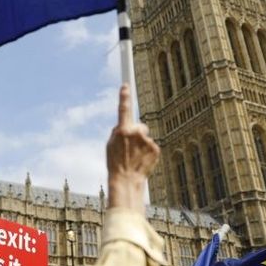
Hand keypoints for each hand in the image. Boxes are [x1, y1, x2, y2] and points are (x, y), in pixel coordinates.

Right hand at [106, 84, 159, 214]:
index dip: (124, 96)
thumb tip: (123, 125)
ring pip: (146, 137)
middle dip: (136, 133)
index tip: (125, 85)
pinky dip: (148, 152)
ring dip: (142, 144)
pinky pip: (152, 145)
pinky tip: (142, 160)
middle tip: (130, 148)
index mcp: (122, 131)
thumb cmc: (116, 163)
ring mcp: (147, 140)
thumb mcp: (110, 145)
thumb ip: (117, 132)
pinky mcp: (156, 148)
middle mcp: (136, 133)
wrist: (127, 180)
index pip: (123, 109)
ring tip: (135, 157)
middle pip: (139, 126)